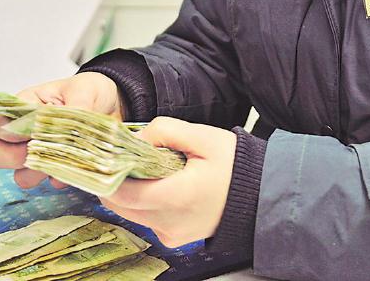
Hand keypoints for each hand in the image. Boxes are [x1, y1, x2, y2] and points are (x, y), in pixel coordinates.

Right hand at [0, 72, 124, 188]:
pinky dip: (61, 178)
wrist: (115, 107)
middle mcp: (27, 134)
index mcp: (26, 107)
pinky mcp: (57, 171)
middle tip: (36, 151)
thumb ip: (72, 107)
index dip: (7, 132)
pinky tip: (76, 167)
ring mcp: (39, 155)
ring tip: (60, 159)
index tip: (28, 133)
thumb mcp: (84, 91)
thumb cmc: (91, 92)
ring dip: (37, 172)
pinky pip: (49, 184)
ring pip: (20, 175)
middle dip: (13, 157)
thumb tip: (66, 131)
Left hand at [99, 117, 236, 247]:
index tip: (109, 155)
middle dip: (117, 181)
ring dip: (130, 191)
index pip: (123, 193)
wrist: (260, 194)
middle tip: (125, 158)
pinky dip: (145, 202)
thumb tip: (136, 139)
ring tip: (145, 168)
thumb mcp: (202, 136)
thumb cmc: (234, 165)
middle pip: (121, 205)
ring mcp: (171, 234)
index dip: (110, 174)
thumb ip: (164, 130)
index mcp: (176, 197)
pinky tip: (160, 183)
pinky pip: (147, 219)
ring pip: (131, 213)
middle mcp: (169, 223)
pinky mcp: (174, 238)